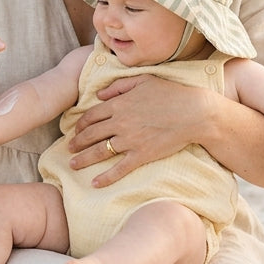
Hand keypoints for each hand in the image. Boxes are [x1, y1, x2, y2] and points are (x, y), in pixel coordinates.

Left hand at [67, 75, 218, 187]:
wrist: (194, 112)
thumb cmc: (171, 93)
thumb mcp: (143, 80)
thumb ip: (119, 86)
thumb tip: (99, 95)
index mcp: (119, 104)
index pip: (92, 115)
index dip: (80, 124)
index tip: (75, 130)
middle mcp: (120, 122)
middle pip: (91, 134)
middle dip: (77, 142)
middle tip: (69, 149)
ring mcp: (130, 140)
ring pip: (100, 151)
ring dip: (83, 159)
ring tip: (73, 165)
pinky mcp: (141, 155)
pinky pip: (119, 168)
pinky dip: (106, 177)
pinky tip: (95, 183)